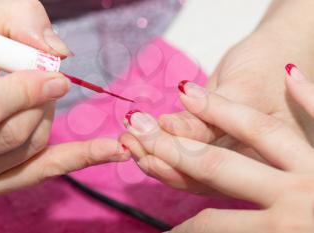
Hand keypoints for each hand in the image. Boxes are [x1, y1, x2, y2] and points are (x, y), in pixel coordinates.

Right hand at [0, 0, 128, 199]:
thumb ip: (16, 21)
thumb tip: (57, 52)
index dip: (29, 92)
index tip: (58, 79)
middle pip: (15, 133)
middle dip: (41, 102)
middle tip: (43, 81)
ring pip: (29, 150)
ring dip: (46, 118)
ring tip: (37, 97)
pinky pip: (40, 173)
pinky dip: (81, 159)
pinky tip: (116, 151)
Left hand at [122, 65, 313, 231]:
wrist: (272, 56)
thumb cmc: (267, 65)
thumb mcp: (244, 87)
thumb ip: (211, 111)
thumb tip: (168, 126)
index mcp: (262, 156)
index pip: (212, 161)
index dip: (174, 149)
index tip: (144, 130)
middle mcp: (243, 165)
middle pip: (195, 174)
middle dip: (156, 157)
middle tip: (128, 138)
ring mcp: (226, 158)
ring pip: (186, 172)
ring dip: (151, 157)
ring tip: (127, 140)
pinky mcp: (211, 148)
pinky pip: (184, 159)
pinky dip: (159, 152)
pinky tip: (138, 144)